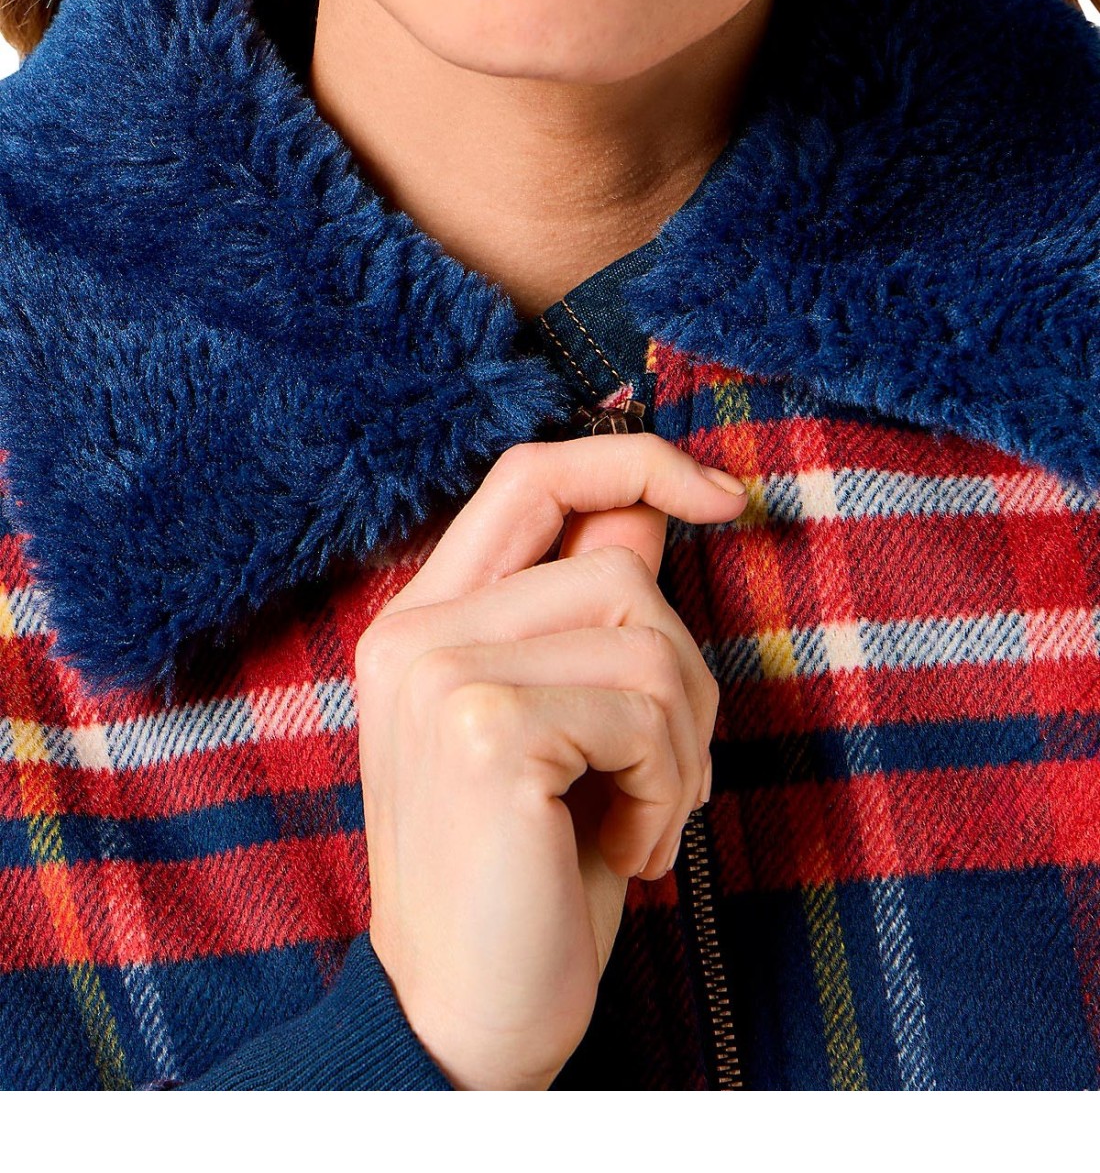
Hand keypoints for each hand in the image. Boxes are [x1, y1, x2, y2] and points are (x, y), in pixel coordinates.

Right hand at [355, 434, 746, 1088]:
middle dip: (687, 672)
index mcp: (426, 623)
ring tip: (644, 819)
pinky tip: (628, 851)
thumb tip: (657, 507)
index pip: (532, 476)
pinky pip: (645, 709)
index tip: (725, 496)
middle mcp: (416, 634)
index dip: (634, 461)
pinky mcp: (482, 730)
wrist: (462, 1026)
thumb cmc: (527, 878)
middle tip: (669, 775)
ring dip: (682, 741)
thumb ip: (589, 613)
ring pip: (646, 635)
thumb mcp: (566, 729)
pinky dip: (668, 789)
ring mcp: (439, 674)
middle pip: (619, 568)